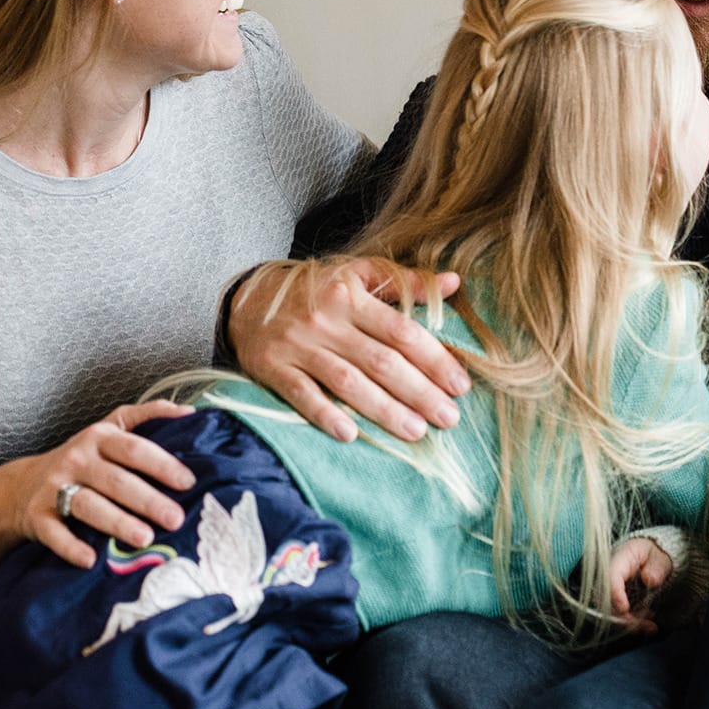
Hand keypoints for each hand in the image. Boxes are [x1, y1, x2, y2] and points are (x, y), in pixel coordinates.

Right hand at [4, 401, 198, 569]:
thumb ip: (144, 417)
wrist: (22, 485)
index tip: (189, 482)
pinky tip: (91, 560)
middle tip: (175, 518)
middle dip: (148, 500)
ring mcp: (55, 487)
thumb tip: (190, 411)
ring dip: (117, 522)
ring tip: (144, 538)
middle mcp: (77, 459)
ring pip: (89, 505)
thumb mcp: (109, 429)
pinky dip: (71, 546)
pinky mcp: (37, 515)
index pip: (135, 449)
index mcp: (100, 438)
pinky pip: (54, 533)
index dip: (162, 464)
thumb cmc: (82, 458)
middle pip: (116, 480)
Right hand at [229, 257, 468, 442]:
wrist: (248, 298)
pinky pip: (301, 395)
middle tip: (449, 418)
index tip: (460, 385)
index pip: (401, 331)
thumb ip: (405, 282)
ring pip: (347, 383)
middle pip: (380, 362)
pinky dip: (325, 414)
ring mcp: (298, 346)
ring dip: (384, 410)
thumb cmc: (317, 289)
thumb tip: (452, 282)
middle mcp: (326, 321)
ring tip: (416, 432)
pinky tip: (351, 434)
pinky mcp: (272, 369)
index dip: (434, 359)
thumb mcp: (358, 274)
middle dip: (419, 392)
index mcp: (350, 295)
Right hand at [609, 535, 673, 632]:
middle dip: (624, 617)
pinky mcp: (615, 601)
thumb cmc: (653, 555)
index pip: (610, 576)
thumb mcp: (660, 557)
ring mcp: (611, 589)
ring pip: (611, 611)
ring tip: (650, 626)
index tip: (624, 608)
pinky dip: (632, 623)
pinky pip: (618, 615)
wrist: (651, 557)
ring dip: (630, 623)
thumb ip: (656, 567)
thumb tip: (650, 579)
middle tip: (646, 624)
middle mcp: (609, 575)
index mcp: (619, 559)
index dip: (614, 594)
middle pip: (607, 599)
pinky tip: (648, 624)